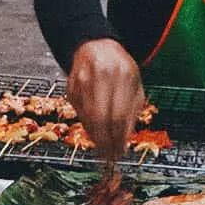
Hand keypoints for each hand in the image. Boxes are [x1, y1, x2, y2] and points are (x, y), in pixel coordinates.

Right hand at [67, 38, 145, 162]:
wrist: (95, 47)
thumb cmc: (118, 67)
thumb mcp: (134, 85)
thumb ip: (132, 111)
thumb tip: (124, 140)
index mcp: (122, 75)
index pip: (119, 115)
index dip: (118, 137)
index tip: (119, 152)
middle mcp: (100, 77)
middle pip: (101, 119)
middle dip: (105, 142)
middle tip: (109, 156)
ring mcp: (82, 82)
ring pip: (87, 119)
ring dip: (95, 138)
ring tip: (102, 150)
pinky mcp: (70, 88)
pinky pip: (78, 114)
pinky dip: (87, 127)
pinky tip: (94, 134)